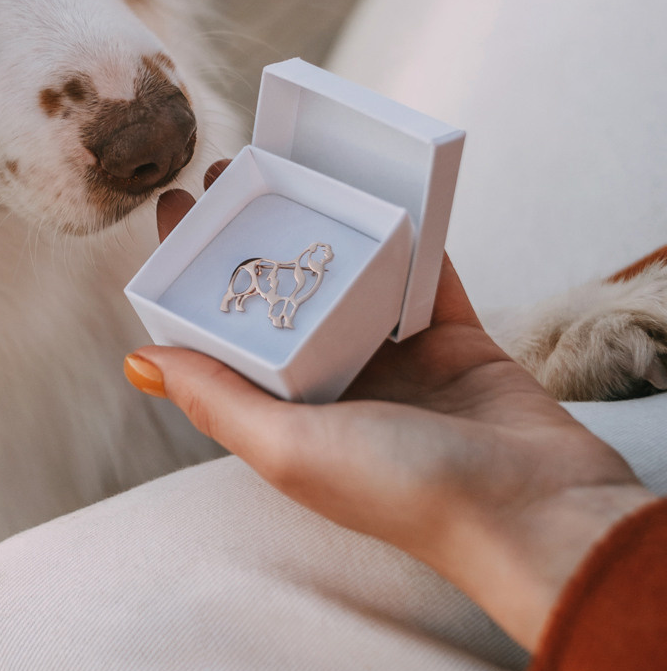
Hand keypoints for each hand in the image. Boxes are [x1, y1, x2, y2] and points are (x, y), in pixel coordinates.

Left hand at [125, 166, 653, 649]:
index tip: (175, 212)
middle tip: (228, 170)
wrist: (532, 509)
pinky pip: (424, 269)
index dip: (197, 278)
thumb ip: (217, 399)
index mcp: (290, 417)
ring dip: (326, 224)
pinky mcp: (457, 336)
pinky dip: (409, 229)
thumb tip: (137, 361)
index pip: (229, 337)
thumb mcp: (290, 448)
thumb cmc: (403, 492)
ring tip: (292, 161)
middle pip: (287, 297)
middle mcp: (338, 386)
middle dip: (256, 237)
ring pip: (352, 275)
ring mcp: (399, 358)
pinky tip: (381, 183)